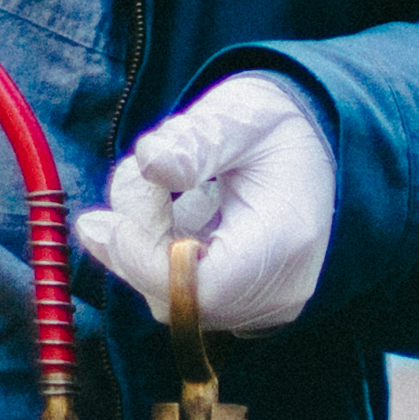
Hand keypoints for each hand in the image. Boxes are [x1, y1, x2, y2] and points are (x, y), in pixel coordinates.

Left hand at [75, 71, 335, 337]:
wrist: (313, 143)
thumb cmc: (272, 125)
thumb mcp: (234, 115)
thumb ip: (192, 141)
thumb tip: (150, 164)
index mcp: (285, 240)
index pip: (203, 288)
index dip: (143, 262)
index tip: (105, 222)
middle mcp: (282, 288)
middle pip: (180, 301)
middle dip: (137, 246)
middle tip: (127, 186)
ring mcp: (266, 304)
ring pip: (173, 302)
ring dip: (144, 247)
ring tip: (156, 187)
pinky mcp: (247, 304)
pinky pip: (184, 297)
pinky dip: (160, 256)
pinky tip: (172, 211)